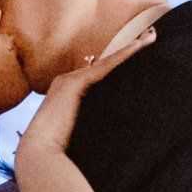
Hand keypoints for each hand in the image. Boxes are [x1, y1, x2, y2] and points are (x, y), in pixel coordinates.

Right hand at [17, 13, 160, 161]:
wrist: (41, 154)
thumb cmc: (61, 152)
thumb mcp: (84, 133)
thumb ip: (96, 123)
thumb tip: (119, 129)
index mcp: (69, 92)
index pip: (99, 74)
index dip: (119, 63)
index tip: (138, 56)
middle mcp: (68, 81)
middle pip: (104, 63)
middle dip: (128, 50)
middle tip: (150, 37)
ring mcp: (69, 80)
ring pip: (106, 61)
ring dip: (131, 48)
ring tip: (151, 37)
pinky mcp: (74, 82)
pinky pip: (104, 65)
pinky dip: (123, 55)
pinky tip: (139, 46)